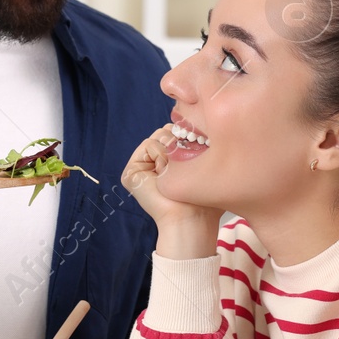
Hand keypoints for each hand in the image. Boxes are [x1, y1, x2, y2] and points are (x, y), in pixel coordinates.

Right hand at [123, 125, 220, 258]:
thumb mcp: (207, 164)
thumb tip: (197, 119)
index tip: (198, 162)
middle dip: (181, 143)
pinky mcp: (131, 173)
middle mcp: (152, 163)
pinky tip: (164, 176)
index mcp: (168, 161)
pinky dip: (161, 156)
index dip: (191, 139)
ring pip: (159, 135)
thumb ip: (200, 140)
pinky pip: (149, 144)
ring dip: (173, 151)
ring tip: (175, 174)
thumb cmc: (205, 198)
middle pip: (168, 130)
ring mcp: (141, 167)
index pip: (179, 132)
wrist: (191, 219)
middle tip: (186, 169)